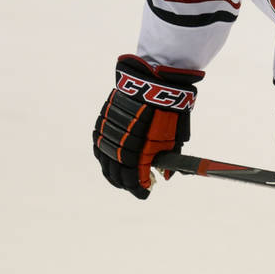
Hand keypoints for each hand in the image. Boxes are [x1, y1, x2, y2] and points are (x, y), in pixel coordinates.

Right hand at [92, 54, 203, 198]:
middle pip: (118, 173)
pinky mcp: (103, 122)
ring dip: (113, 174)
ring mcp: (110, 133)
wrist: (154, 80)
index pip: (134, 178)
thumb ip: (168, 158)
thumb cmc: (170, 109)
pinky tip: (110, 162)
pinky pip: (99, 146)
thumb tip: (165, 176)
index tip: (146, 193)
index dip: (139, 189)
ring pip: (105, 162)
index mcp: (141, 149)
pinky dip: (104, 158)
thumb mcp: (175, 136)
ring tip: (122, 180)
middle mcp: (122, 143)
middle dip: (126, 184)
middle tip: (135, 188)